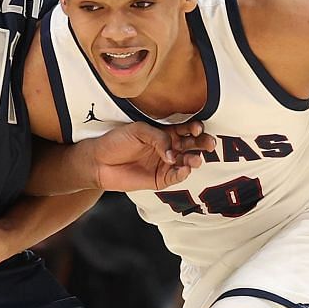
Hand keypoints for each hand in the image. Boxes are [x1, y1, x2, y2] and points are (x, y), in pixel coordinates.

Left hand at [88, 121, 215, 191]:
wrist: (99, 161)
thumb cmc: (117, 141)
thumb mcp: (138, 131)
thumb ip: (158, 138)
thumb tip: (173, 153)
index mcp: (164, 132)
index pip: (185, 129)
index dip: (194, 128)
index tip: (198, 128)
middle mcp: (168, 148)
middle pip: (191, 145)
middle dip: (202, 144)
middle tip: (210, 144)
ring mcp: (165, 164)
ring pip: (186, 162)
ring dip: (193, 160)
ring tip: (195, 160)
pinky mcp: (160, 179)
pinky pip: (175, 177)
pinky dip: (182, 174)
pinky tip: (185, 169)